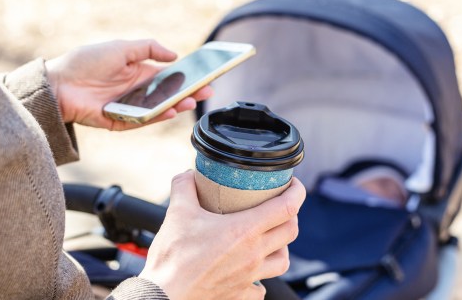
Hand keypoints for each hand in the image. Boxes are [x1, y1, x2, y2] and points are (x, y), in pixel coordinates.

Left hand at [45, 39, 212, 130]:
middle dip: (188, 93)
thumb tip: (174, 54)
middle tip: (207, 91)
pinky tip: (169, 111)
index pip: (169, 77)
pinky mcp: (119, 121)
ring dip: (176, 105)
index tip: (205, 75)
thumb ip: (148, 48)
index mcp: (138, 72)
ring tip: (191, 101)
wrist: (58, 82)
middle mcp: (136, 91)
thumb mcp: (120, 47)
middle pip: (168, 94)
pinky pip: (142, 121)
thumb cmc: (85, 61)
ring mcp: (129, 107)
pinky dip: (156, 117)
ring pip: (158, 109)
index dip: (187, 76)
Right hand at [140, 171, 305, 299]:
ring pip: (283, 261)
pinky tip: (251, 273)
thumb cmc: (173, 258)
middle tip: (279, 205)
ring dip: (281, 246)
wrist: (164, 296)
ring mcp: (249, 277)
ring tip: (270, 238)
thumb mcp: (177, 212)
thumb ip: (184, 186)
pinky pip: (261, 288)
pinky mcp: (240, 294)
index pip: (286, 207)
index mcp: (244, 231)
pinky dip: (260, 279)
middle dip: (291, 215)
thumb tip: (189, 174)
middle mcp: (253, 254)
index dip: (296, 191)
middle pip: (291, 231)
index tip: (293, 184)